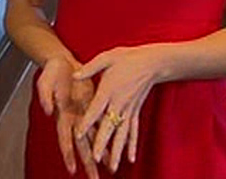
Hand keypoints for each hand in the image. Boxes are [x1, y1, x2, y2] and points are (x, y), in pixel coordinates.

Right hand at [37, 56, 99, 177]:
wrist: (63, 63)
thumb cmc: (52, 72)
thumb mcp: (45, 81)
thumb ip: (45, 96)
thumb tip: (48, 111)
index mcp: (62, 116)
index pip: (65, 139)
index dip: (69, 154)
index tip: (73, 169)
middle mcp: (74, 120)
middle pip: (82, 146)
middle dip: (89, 163)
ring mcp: (85, 116)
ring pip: (95, 139)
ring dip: (102, 154)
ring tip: (111, 168)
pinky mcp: (94, 108)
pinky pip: (103, 125)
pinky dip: (109, 136)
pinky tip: (116, 146)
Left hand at [73, 46, 161, 172]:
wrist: (152, 62)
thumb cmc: (127, 58)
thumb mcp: (106, 58)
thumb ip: (89, 68)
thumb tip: (74, 75)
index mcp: (108, 89)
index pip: (95, 109)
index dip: (87, 122)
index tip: (79, 134)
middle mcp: (119, 103)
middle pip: (109, 127)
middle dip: (102, 144)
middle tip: (95, 159)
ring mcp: (129, 109)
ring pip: (122, 134)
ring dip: (117, 151)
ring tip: (113, 168)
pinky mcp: (136, 111)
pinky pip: (133, 131)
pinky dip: (132, 145)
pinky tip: (130, 158)